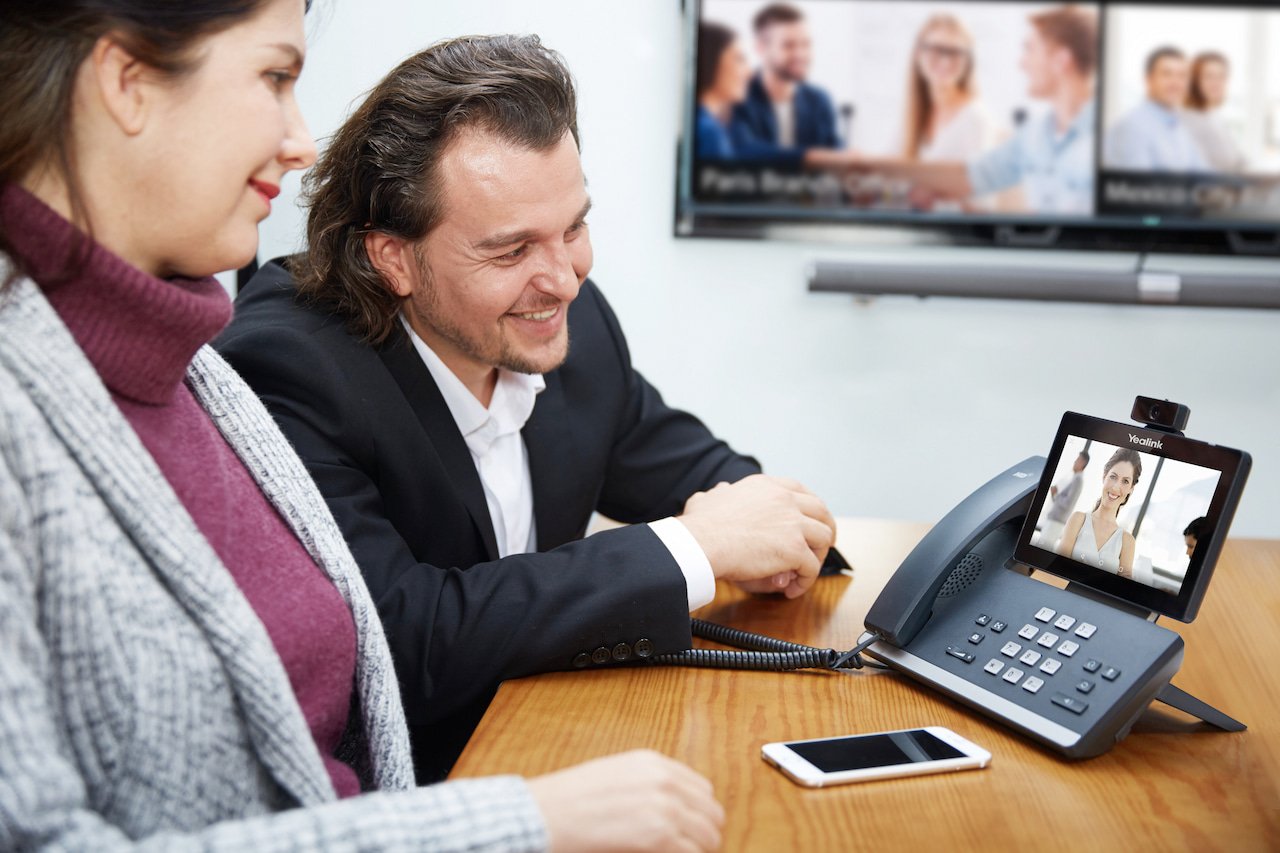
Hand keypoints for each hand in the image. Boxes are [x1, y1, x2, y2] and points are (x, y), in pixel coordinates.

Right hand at [527, 750, 723, 851]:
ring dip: (700, 849)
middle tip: (692, 849)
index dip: (700, 813)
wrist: (547, 814)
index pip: (701, 789)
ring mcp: (665, 808)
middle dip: (705, 833)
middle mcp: (664, 781)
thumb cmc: (570, 799)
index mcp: (654, 763)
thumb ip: (646, 784)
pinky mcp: (659, 836)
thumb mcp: (615, 775)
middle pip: (711, 812)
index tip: (694, 828)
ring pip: (709, 835)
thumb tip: (667, 806)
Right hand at [678, 474, 835, 598]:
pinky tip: (790, 590)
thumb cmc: (698, 525)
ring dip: (817, 556)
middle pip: (821, 511)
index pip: (800, 490)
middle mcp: (784, 499)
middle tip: (819, 547)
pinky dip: (805, 581)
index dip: (809, 508)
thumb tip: (721, 489)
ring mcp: (792, 523)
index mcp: (766, 485)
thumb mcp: (708, 499)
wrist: (700, 542)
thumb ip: (719, 493)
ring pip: (824, 538)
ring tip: (803, 572)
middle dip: (825, 529)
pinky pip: (812, 568)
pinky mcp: (794, 549)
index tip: (809, 521)